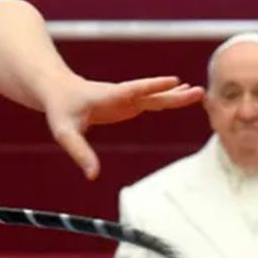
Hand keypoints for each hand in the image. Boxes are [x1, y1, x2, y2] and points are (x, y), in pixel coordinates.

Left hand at [43, 76, 203, 179]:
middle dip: (173, 94)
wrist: (59, 90)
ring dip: (175, 96)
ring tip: (199, 92)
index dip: (152, 86)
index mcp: (108, 96)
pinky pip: (152, 100)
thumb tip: (93, 176)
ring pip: (155, 97)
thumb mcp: (65, 133)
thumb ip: (79, 153)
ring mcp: (127, 98)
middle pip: (151, 94)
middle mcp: (121, 94)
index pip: (133, 90)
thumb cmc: (60, 110)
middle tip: (198, 91)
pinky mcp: (128, 103)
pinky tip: (181, 93)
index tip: (173, 81)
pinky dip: (168, 98)